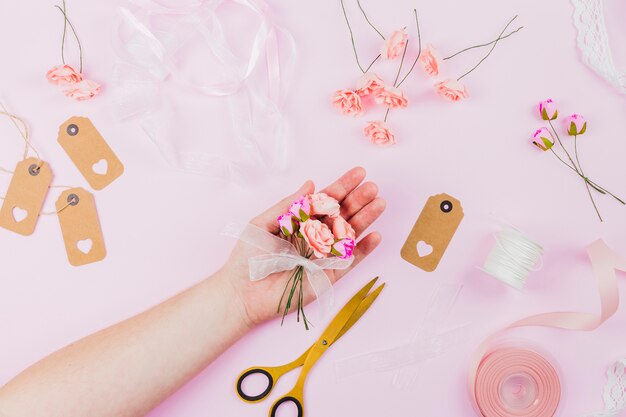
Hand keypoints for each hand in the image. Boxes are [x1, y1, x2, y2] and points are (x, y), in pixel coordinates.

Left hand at [221, 167, 384, 326]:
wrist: (244, 292)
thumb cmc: (248, 257)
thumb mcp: (263, 223)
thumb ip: (288, 205)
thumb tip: (311, 184)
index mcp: (300, 222)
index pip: (325, 201)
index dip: (342, 186)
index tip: (359, 173)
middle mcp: (315, 237)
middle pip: (342, 215)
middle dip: (358, 200)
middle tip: (372, 187)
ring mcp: (323, 256)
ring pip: (349, 234)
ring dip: (365, 219)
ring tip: (379, 203)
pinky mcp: (328, 276)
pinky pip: (350, 261)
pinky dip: (364, 249)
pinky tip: (375, 235)